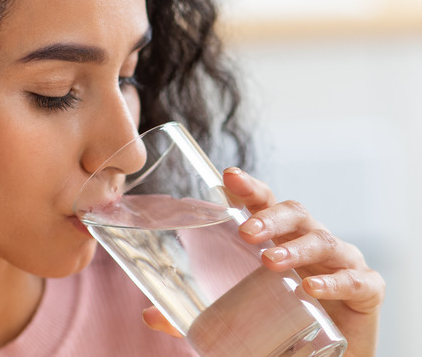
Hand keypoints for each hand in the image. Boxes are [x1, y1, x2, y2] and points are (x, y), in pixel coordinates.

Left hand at [142, 167, 384, 356]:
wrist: (326, 354)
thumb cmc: (280, 319)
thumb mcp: (235, 314)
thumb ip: (194, 315)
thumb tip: (149, 314)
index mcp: (279, 238)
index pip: (264, 203)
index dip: (249, 187)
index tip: (228, 176)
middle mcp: (309, 242)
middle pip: (294, 213)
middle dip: (269, 216)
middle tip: (245, 230)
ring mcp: (340, 262)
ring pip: (323, 240)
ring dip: (295, 247)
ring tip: (270, 261)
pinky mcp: (366, 289)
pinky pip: (356, 279)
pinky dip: (336, 281)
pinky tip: (311, 289)